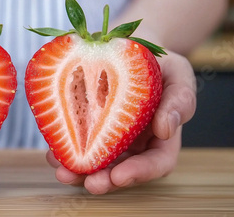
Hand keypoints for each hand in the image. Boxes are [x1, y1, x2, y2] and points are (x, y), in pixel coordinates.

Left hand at [46, 51, 195, 193]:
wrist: (131, 49)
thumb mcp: (178, 75)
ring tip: (63, 172)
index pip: (156, 164)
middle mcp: (135, 146)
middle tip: (89, 184)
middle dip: (105, 181)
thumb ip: (179, 101)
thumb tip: (166, 130)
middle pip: (121, 172)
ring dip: (80, 172)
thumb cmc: (160, 65)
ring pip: (96, 164)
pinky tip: (54, 153)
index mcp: (161, 138)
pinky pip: (77, 144)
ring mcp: (110, 140)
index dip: (139, 173)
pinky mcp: (88, 129)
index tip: (120, 176)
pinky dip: (65, 150)